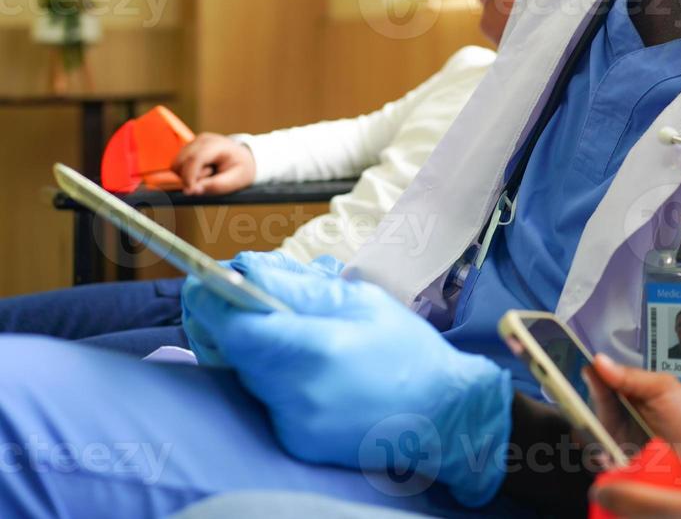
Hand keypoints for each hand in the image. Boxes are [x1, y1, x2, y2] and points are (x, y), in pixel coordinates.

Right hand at [173, 132, 255, 194]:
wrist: (244, 159)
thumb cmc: (241, 170)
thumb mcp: (234, 181)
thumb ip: (214, 186)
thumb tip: (192, 191)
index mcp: (218, 145)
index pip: (195, 158)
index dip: (189, 176)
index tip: (190, 191)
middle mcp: (203, 140)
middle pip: (182, 162)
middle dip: (189, 177)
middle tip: (208, 180)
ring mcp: (194, 142)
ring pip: (176, 164)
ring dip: (186, 175)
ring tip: (207, 174)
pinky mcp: (189, 147)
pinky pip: (178, 164)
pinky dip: (185, 172)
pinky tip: (200, 172)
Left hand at [181, 252, 512, 505]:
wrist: (443, 414)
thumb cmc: (407, 350)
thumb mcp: (361, 300)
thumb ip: (298, 287)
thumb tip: (244, 268)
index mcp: (319, 349)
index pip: (236, 328)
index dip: (213, 303)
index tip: (206, 284)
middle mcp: (299, 393)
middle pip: (233, 351)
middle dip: (234, 323)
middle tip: (250, 303)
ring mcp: (295, 424)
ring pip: (247, 375)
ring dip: (256, 351)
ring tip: (295, 336)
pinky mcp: (295, 442)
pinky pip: (266, 400)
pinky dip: (275, 380)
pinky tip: (310, 372)